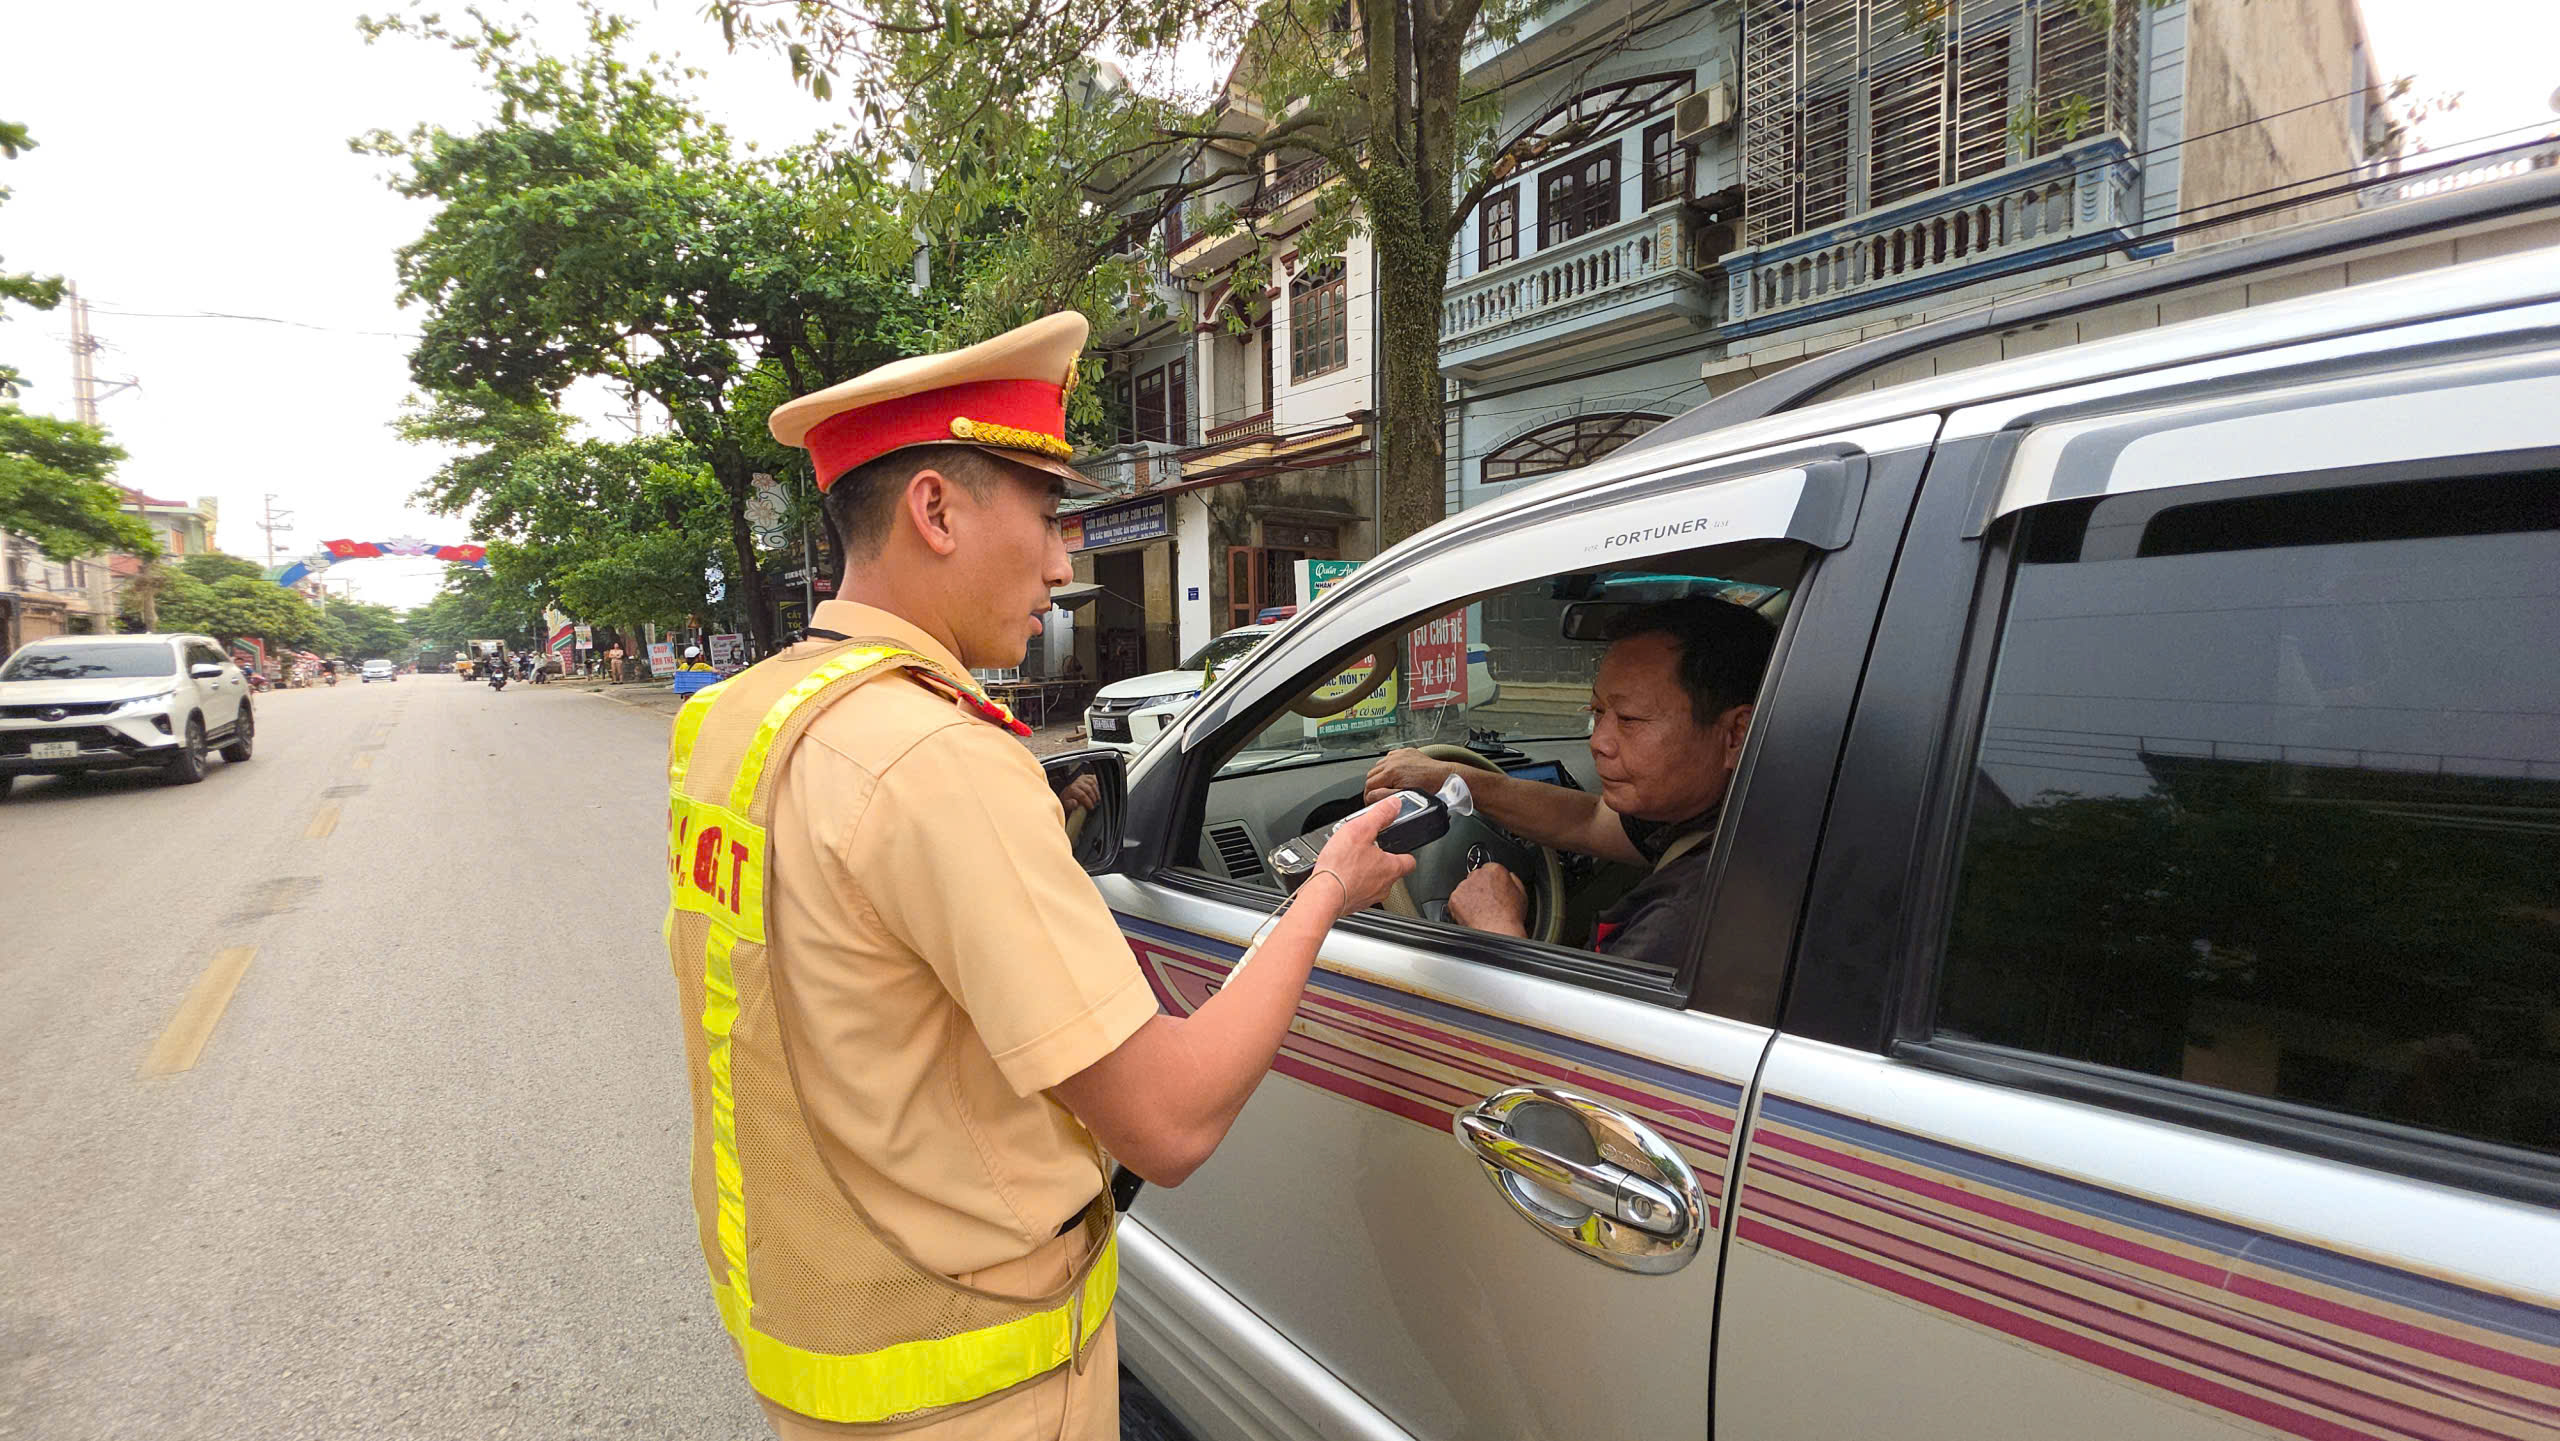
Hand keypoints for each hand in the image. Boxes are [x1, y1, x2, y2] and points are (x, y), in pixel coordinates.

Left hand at [1059, 773, 1101, 814]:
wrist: (1068, 794)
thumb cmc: (1068, 801)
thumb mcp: (1067, 805)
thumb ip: (1070, 805)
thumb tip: (1075, 803)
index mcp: (1072, 789)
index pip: (1082, 795)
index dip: (1088, 802)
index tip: (1091, 807)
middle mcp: (1076, 782)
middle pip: (1088, 789)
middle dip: (1093, 798)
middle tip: (1095, 804)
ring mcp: (1081, 778)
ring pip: (1092, 783)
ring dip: (1096, 792)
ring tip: (1097, 799)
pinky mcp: (1085, 776)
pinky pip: (1093, 778)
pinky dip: (1097, 783)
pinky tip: (1097, 790)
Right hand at [1308, 797, 1418, 916]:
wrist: (1322, 896)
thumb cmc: (1341, 866)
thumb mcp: (1361, 830)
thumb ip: (1380, 815)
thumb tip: (1394, 805)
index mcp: (1391, 868)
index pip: (1409, 861)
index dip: (1404, 852)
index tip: (1398, 846)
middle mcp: (1384, 886)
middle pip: (1390, 872)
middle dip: (1379, 861)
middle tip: (1365, 849)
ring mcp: (1369, 898)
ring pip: (1373, 883)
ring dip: (1364, 873)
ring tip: (1348, 861)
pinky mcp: (1353, 904)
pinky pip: (1356, 892)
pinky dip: (1351, 884)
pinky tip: (1339, 875)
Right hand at [1364, 748, 1455, 803]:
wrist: (1446, 776)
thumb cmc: (1431, 788)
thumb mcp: (1405, 796)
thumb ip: (1385, 796)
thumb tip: (1372, 798)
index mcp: (1391, 772)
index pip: (1369, 785)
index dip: (1368, 796)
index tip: (1370, 802)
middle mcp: (1393, 761)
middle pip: (1371, 775)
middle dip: (1372, 786)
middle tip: (1376, 796)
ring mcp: (1399, 755)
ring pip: (1379, 766)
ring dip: (1379, 776)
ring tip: (1385, 786)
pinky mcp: (1405, 752)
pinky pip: (1390, 758)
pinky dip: (1388, 766)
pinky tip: (1394, 774)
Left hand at [1447, 863, 1528, 936]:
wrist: (1497, 931)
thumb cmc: (1510, 916)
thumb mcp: (1521, 893)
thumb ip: (1513, 880)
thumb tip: (1509, 876)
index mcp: (1495, 870)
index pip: (1489, 869)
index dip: (1491, 882)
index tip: (1492, 890)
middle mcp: (1478, 875)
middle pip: (1476, 877)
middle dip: (1479, 888)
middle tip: (1486, 903)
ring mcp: (1464, 886)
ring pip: (1465, 889)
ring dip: (1469, 897)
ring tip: (1480, 911)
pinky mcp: (1455, 898)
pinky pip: (1456, 900)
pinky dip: (1461, 907)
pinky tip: (1472, 915)